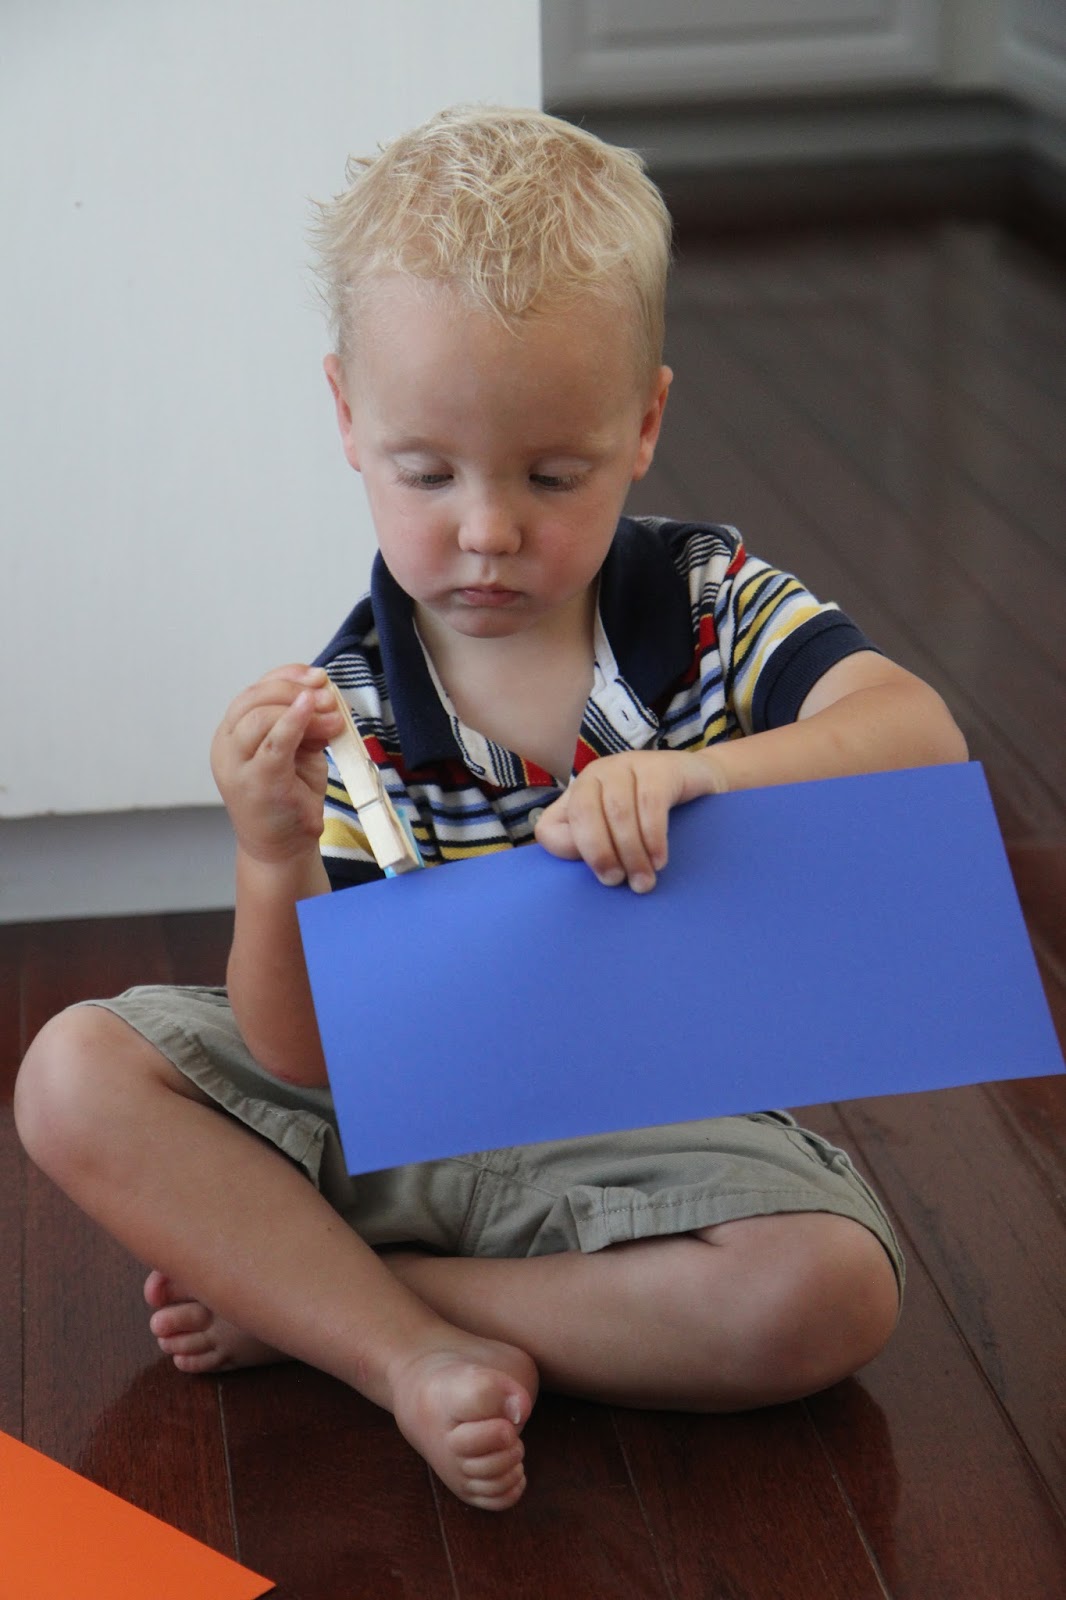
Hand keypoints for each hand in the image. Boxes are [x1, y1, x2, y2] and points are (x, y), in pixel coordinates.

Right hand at [211, 665, 345, 865]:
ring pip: (259, 716)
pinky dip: (292, 722)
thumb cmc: (289, 797)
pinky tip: (311, 711)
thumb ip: (304, 724)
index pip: (254, 690)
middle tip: (329, 697)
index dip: (287, 676)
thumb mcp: (298, 750)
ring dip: (301, 709)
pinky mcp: (255, 782)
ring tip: (333, 717)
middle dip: (295, 690)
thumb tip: (323, 695)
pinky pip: (272, 743)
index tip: (318, 676)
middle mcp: (226, 745)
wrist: (281, 846)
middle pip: (254, 698)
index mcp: (233, 733)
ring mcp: (236, 765)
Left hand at [533, 749, 726, 892]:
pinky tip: (659, 859)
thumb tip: (587, 878)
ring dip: (631, 853)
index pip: (550, 827)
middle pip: (583, 815)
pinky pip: (650, 803)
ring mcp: (626, 765)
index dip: (568, 853)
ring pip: (618, 811)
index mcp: (577, 795)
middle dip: (599, 853)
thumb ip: (598, 852)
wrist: (703, 781)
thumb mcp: (619, 835)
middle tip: (618, 882)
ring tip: (644, 881)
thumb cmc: (654, 817)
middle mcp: (596, 775)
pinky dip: (653, 837)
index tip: (597, 876)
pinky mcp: (659, 767)